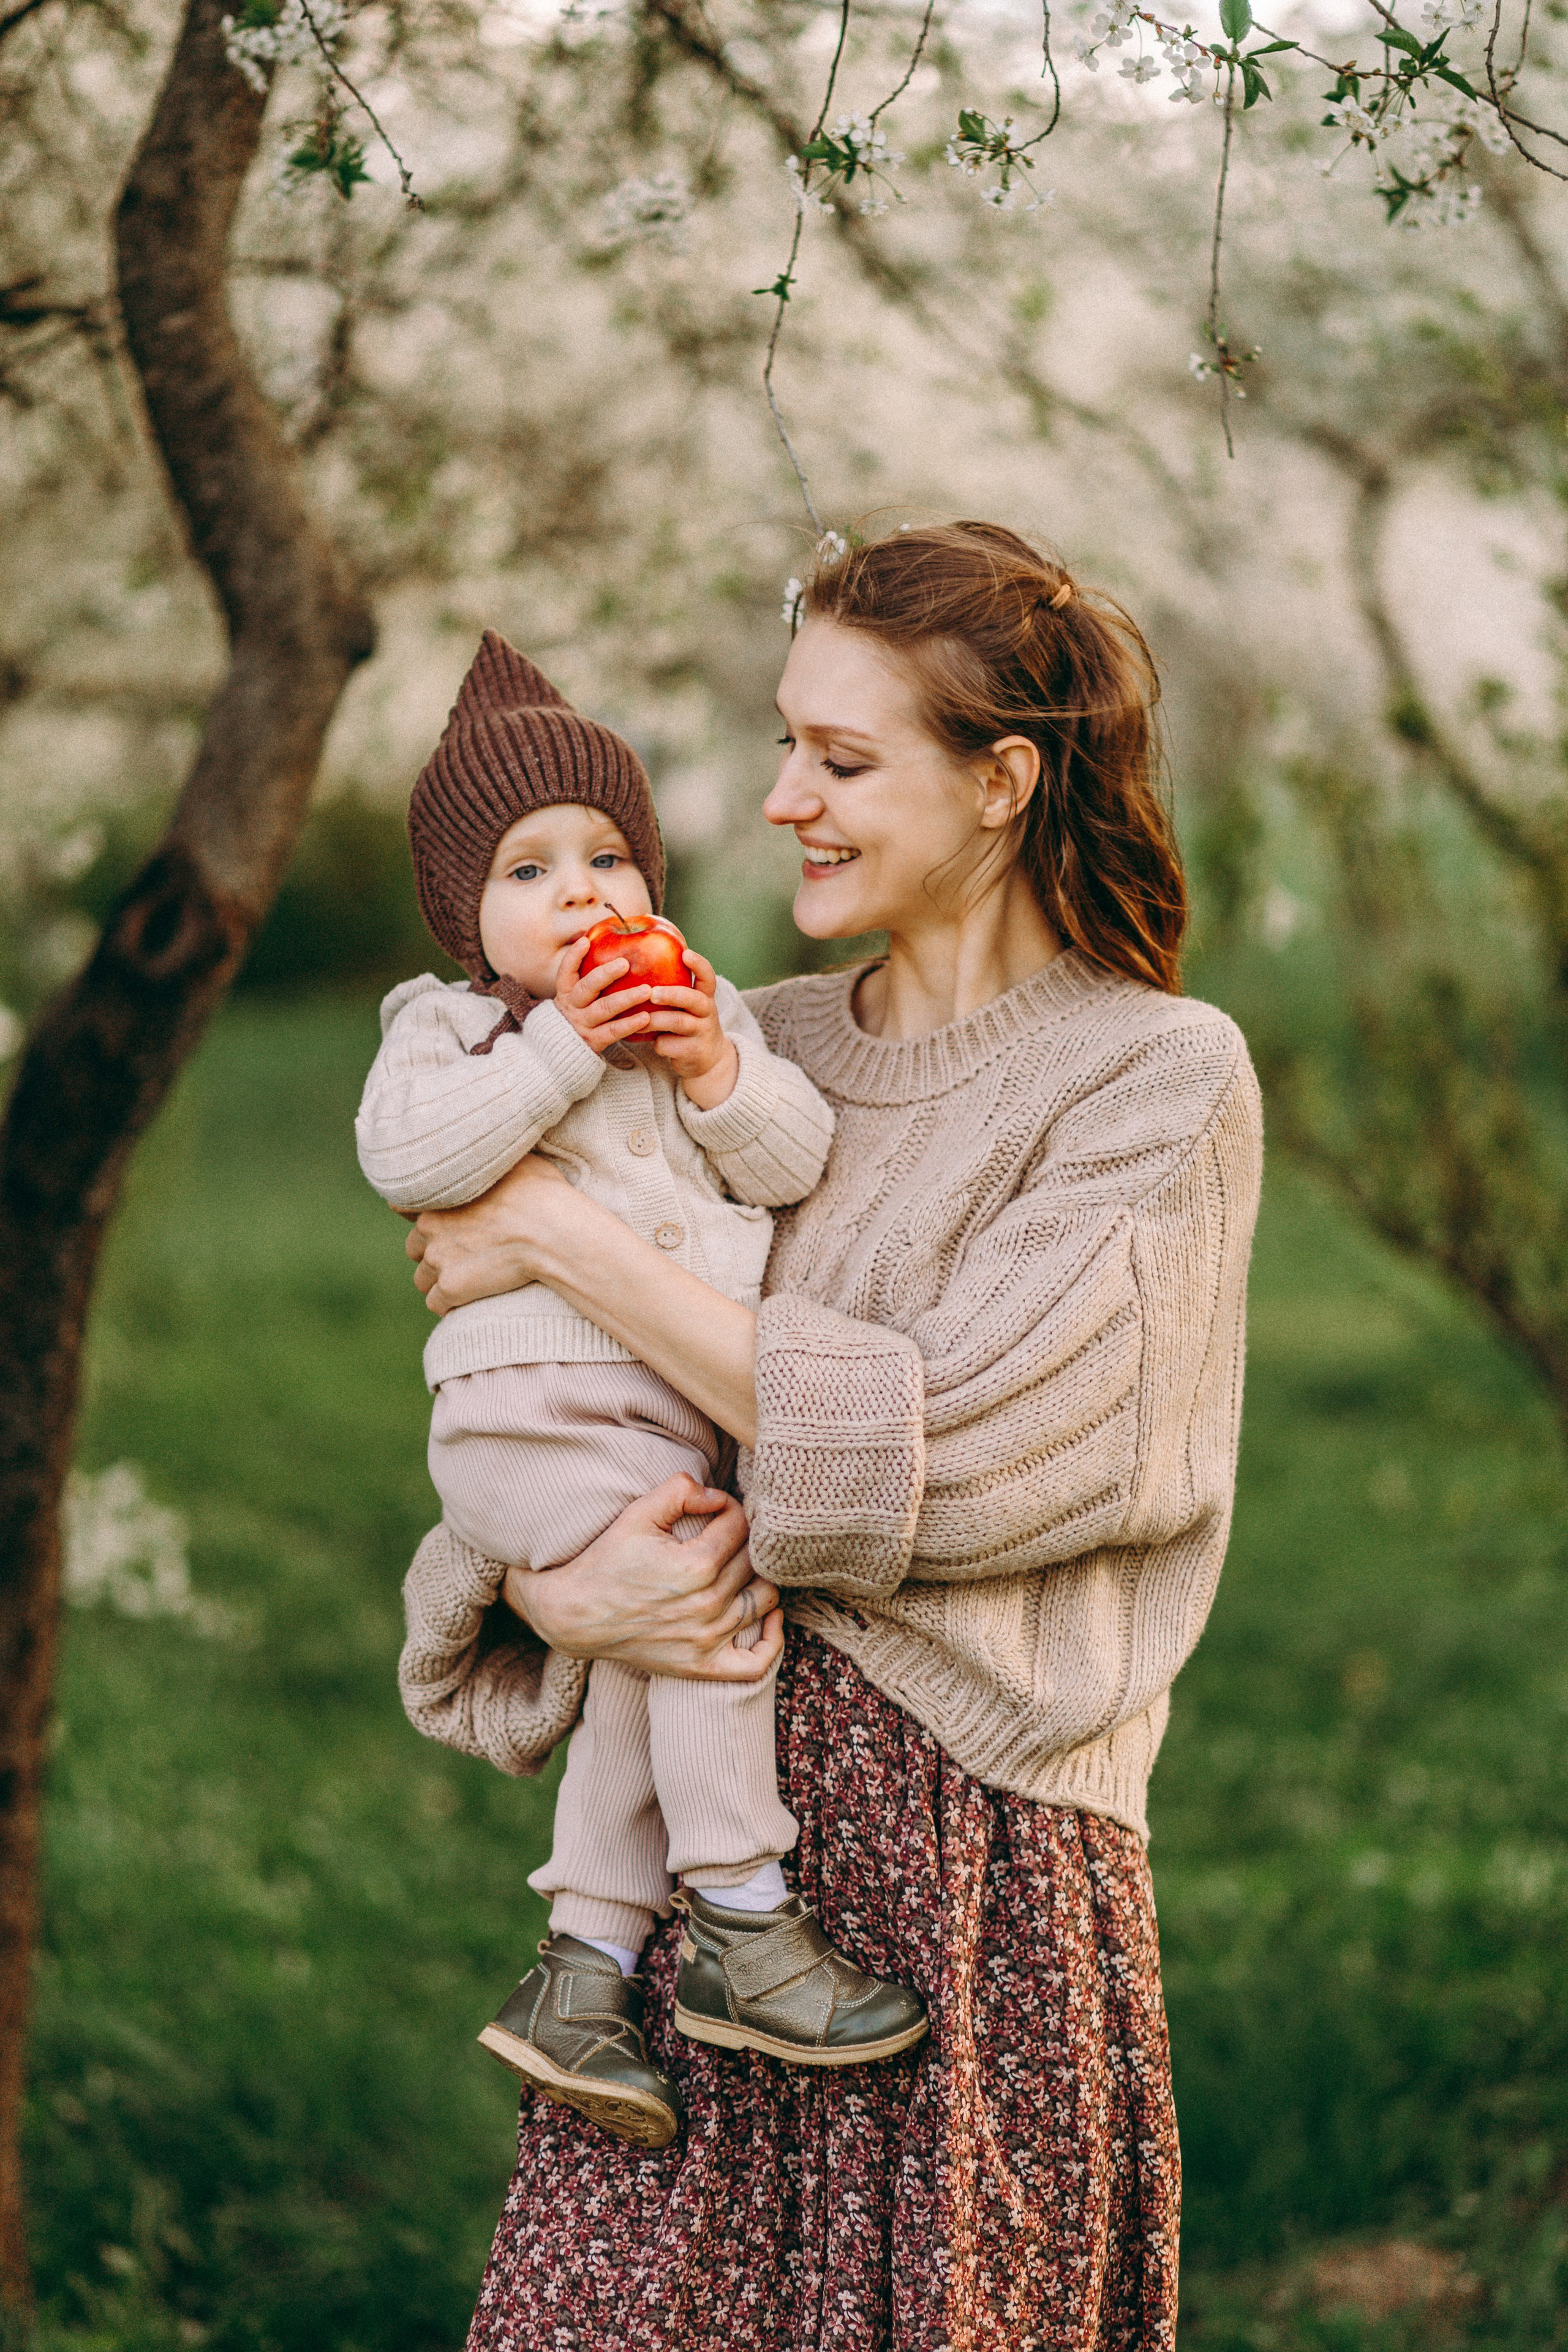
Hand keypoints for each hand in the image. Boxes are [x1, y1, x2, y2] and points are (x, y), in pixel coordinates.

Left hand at [406, 1153, 578, 1314]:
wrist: (554, 1232)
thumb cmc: (542, 1194)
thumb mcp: (515, 1161)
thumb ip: (489, 1162)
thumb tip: (494, 1151)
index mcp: (440, 1194)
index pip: (403, 1207)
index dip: (421, 1218)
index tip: (440, 1225)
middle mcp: (430, 1226)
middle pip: (414, 1247)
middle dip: (435, 1252)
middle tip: (465, 1256)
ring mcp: (438, 1258)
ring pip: (422, 1277)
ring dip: (440, 1280)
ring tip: (469, 1280)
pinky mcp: (451, 1287)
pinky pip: (436, 1303)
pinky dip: (449, 1304)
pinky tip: (469, 1300)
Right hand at [502, 1475, 783, 1681]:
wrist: (574, 1616)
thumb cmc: (607, 1561)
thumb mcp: (637, 1514)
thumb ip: (680, 1491)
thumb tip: (718, 1497)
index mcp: (695, 1565)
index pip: (740, 1525)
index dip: (730, 1508)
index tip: (714, 1510)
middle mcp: (707, 1605)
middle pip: (753, 1560)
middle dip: (744, 1540)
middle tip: (725, 1535)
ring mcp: (707, 1640)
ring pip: (764, 1600)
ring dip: (758, 1578)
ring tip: (741, 1566)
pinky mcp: (703, 1667)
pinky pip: (757, 1662)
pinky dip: (773, 1639)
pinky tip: (770, 1615)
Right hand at [552, 934, 655, 1053]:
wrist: (563, 1050)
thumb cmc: (580, 1012)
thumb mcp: (577, 994)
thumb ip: (590, 973)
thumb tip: (605, 942)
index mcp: (566, 991)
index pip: (565, 971)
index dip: (573, 956)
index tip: (585, 941)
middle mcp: (572, 1006)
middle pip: (587, 987)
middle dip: (605, 974)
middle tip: (625, 963)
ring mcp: (582, 1024)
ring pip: (604, 1009)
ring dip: (626, 998)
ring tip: (647, 990)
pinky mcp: (594, 1041)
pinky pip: (613, 1031)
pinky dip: (629, 1024)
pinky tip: (646, 1017)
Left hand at [641, 949, 738, 1108]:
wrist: (708, 1059)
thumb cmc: (688, 1023)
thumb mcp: (688, 1006)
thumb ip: (675, 990)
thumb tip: (638, 964)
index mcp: (705, 996)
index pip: (708, 976)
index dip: (698, 964)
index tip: (685, 953)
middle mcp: (707, 1012)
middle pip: (693, 999)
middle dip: (671, 994)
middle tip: (652, 993)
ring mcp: (702, 1032)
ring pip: (677, 1022)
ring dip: (655, 1020)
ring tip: (638, 1020)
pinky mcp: (693, 1051)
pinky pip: (668, 1045)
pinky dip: (655, 1043)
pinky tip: (648, 1041)